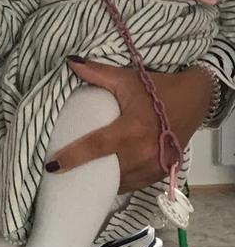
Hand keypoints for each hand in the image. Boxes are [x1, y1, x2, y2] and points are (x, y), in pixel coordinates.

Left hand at [47, 60, 213, 192]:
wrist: (197, 99)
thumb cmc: (159, 88)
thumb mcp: (128, 79)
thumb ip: (97, 73)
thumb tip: (69, 62)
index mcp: (133, 129)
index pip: (96, 147)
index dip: (72, 157)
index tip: (50, 166)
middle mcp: (144, 152)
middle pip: (105, 170)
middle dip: (82, 173)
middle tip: (60, 173)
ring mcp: (154, 166)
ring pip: (118, 182)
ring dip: (100, 180)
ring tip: (79, 176)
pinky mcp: (160, 173)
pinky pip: (132, 184)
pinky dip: (118, 181)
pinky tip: (104, 176)